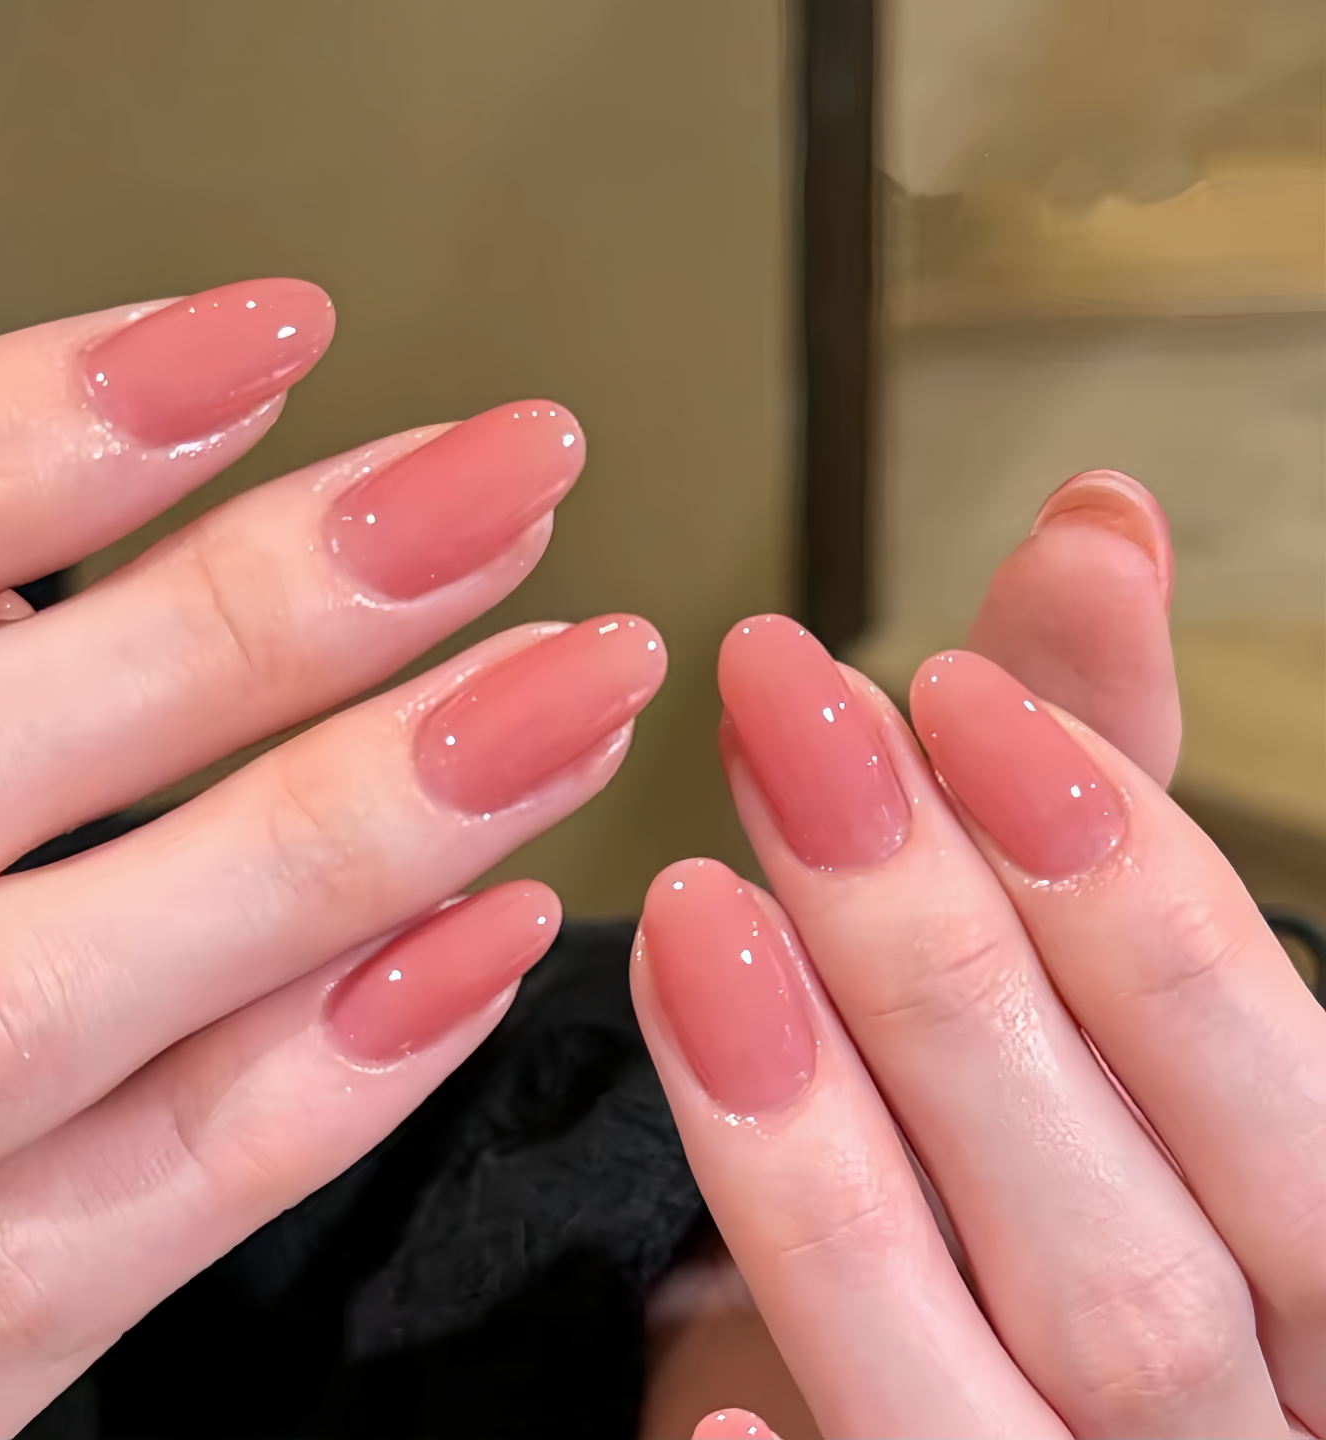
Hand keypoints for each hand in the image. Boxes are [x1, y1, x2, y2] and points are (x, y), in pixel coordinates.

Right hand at [0, 281, 666, 1436]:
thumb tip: (29, 556)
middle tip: (505, 485)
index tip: (272, 332)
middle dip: (257, 614)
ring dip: (343, 831)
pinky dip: (304, 1091)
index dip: (39, 438)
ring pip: (54, 1003)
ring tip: (569, 687)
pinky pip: (98, 1245)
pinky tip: (487, 943)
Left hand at [639, 478, 1323, 1435]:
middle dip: (945, 962)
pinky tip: (697, 1401)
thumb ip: (1100, 779)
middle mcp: (1262, 1419)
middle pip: (1131, 1239)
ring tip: (692, 926)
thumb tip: (1093, 524)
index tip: (944, 690)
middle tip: (790, 731)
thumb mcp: (1109, 978)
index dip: (1123, 881)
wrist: (1046, 1392)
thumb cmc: (1083, 1151)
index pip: (1276, 1090)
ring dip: (827, 1162)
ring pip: (990, 1382)